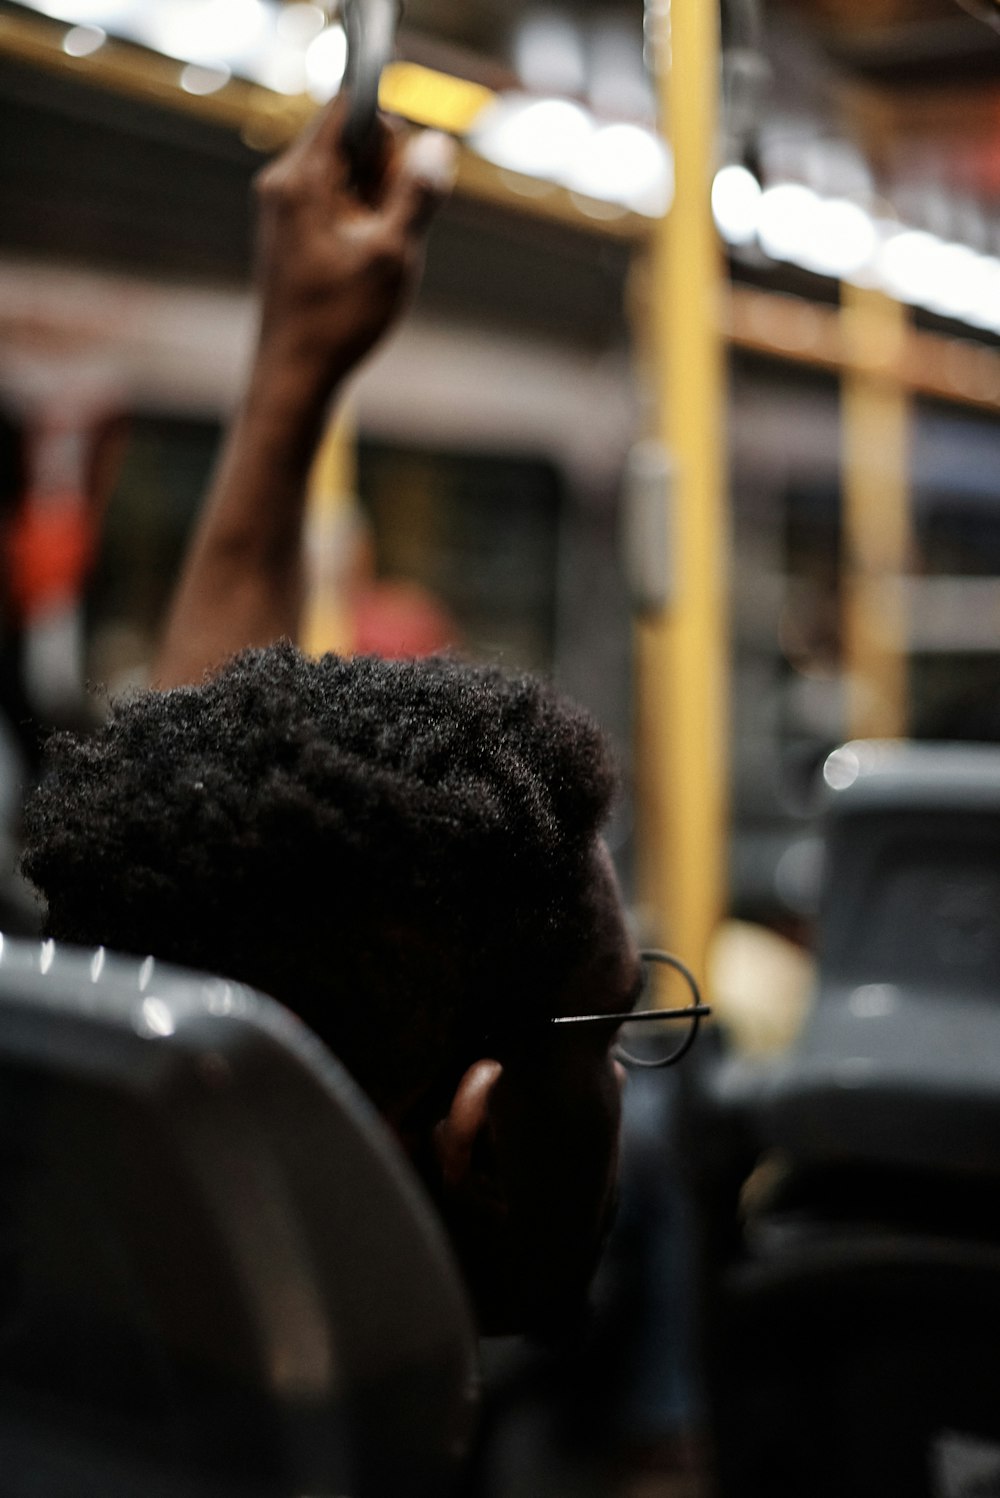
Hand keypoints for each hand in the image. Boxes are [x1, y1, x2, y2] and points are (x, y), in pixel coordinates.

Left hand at [252, 98, 455, 389]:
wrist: (294, 377)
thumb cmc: (340, 319)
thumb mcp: (394, 254)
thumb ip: (418, 193)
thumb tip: (438, 143)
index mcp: (301, 177)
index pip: (348, 106)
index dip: (389, 131)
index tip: (403, 179)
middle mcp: (282, 183)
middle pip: (349, 139)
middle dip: (384, 174)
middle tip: (388, 230)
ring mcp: (282, 209)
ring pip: (345, 175)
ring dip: (375, 205)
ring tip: (375, 255)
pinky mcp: (289, 234)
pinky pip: (334, 204)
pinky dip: (359, 224)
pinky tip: (362, 266)